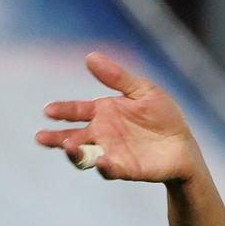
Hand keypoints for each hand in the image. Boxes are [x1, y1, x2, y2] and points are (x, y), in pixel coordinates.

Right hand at [35, 52, 203, 182]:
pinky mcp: (126, 169)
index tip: (48, 111)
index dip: (62, 111)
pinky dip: (104, 166)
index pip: (76, 111)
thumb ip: (117, 77)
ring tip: (68, 147)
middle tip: (41, 137)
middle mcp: (102, 134)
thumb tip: (90, 56)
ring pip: (86, 156)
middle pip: (73, 137)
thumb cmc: (162, 115)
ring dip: (75, 153)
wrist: (183, 144)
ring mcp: (112, 152)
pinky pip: (111, 169)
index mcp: (103, 112)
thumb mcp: (142, 90)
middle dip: (57, 138)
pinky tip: (100, 160)